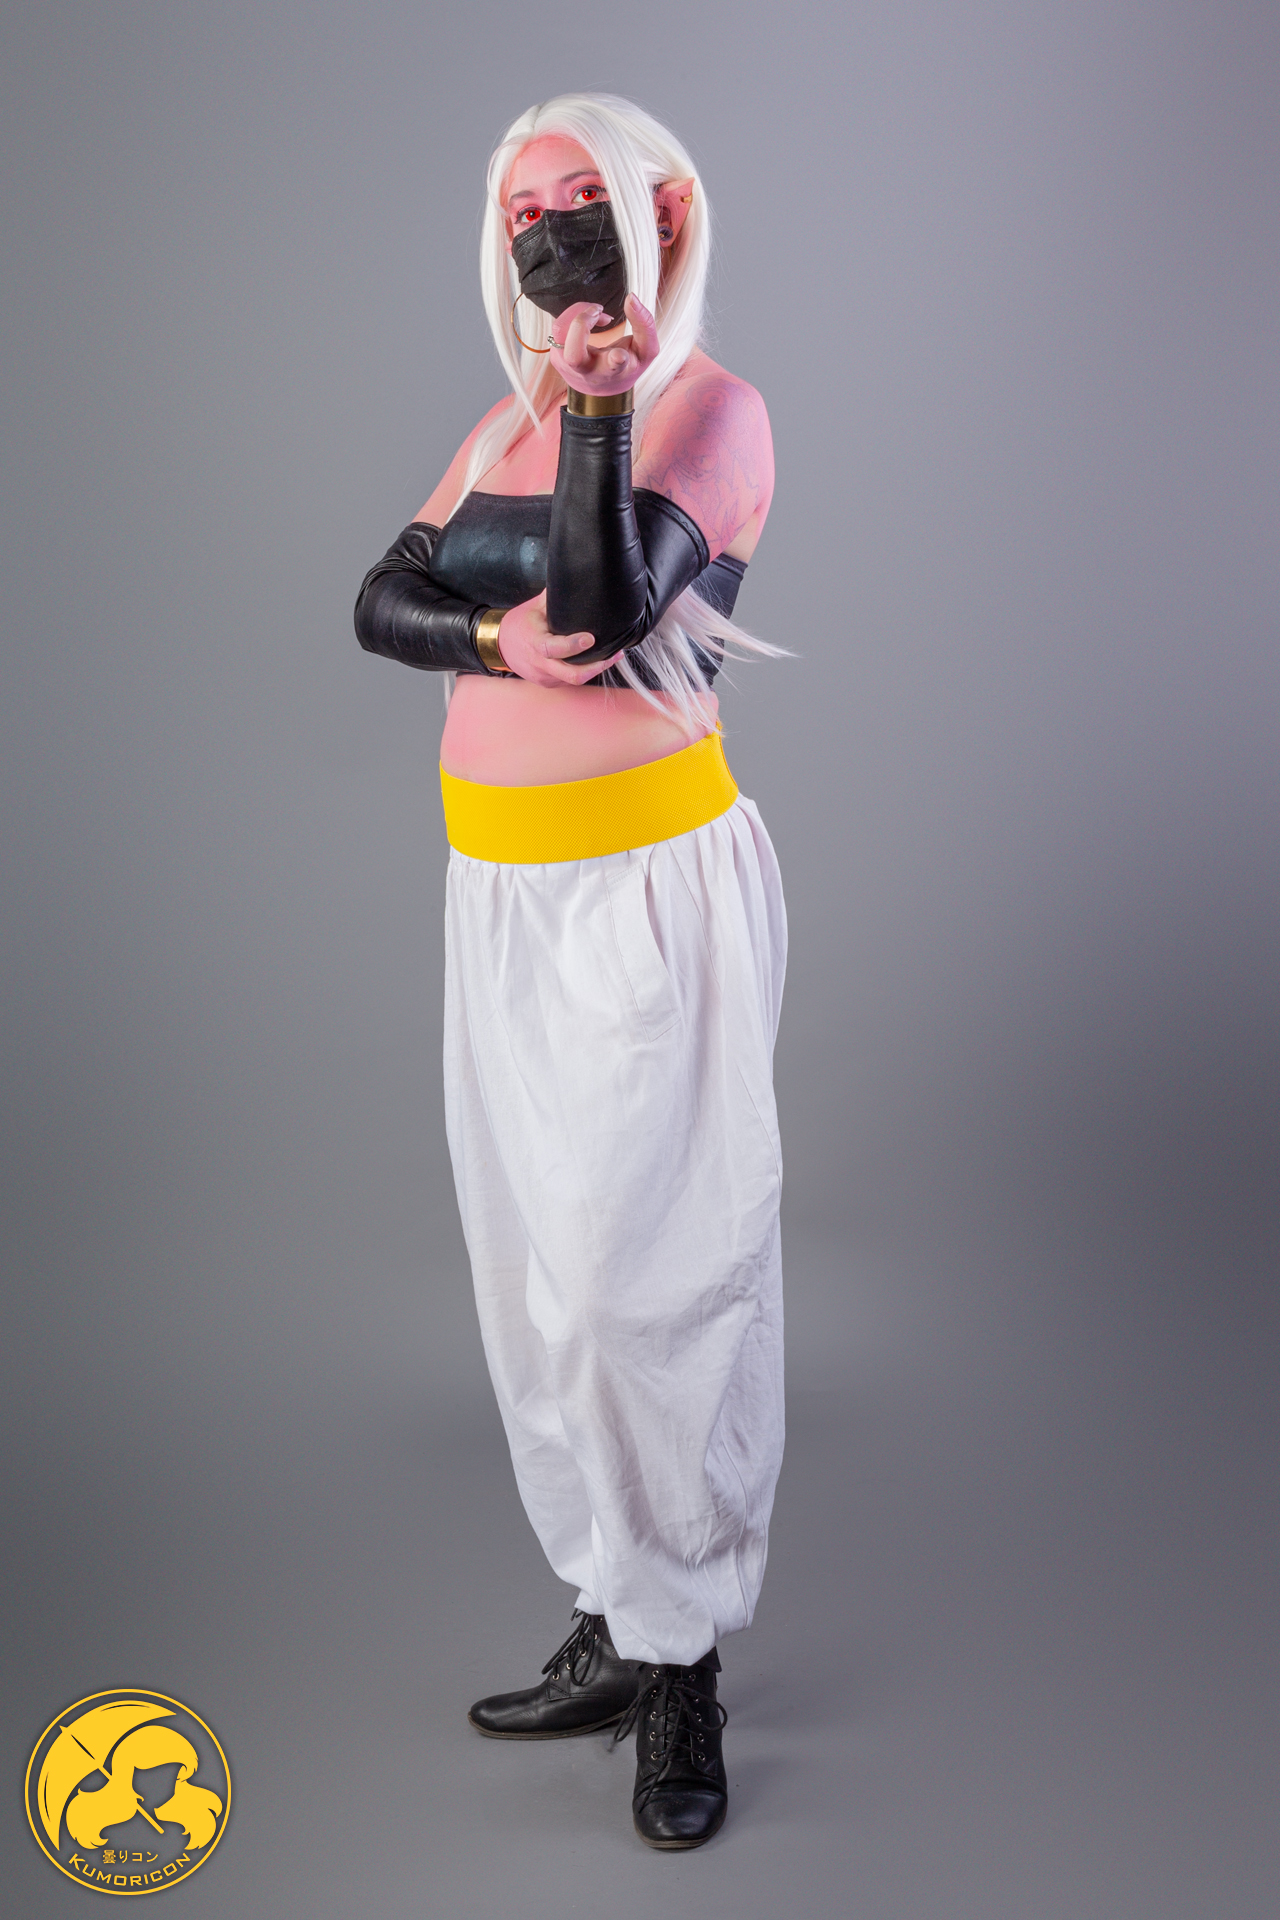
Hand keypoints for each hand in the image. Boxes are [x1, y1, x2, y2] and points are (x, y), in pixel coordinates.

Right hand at [493, 592, 621, 685]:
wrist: (499, 646)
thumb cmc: (519, 624)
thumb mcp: (534, 607)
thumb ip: (556, 598)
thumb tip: (575, 579)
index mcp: (535, 642)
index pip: (555, 648)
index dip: (574, 646)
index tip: (590, 638)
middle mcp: (540, 663)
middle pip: (572, 675)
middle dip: (597, 666)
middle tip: (614, 654)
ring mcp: (545, 676)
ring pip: (575, 679)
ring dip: (595, 670)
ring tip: (611, 657)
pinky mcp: (549, 683)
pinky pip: (570, 681)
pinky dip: (584, 672)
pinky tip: (595, 662)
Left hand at [548, 293, 658, 396]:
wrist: (604, 389)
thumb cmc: (627, 367)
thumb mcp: (645, 351)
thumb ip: (645, 325)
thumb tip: (631, 298)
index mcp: (611, 371)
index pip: (611, 367)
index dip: (616, 360)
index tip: (620, 356)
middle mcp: (587, 372)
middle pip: (573, 354)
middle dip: (582, 321)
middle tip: (598, 310)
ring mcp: (567, 366)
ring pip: (560, 330)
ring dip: (580, 311)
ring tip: (598, 313)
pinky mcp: (556, 357)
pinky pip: (559, 326)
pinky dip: (576, 316)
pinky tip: (590, 321)